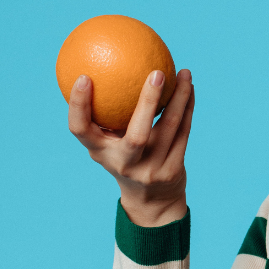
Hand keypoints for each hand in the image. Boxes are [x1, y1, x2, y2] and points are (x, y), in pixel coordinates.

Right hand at [68, 68, 194, 226]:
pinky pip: (184, 132)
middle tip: (157, 72)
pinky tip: (190, 89)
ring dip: (180, 98)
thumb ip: (105, 116)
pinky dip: (187, 108)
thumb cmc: (125, 158)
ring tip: (184, 73)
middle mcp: (124, 164)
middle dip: (148, 102)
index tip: (84, 77)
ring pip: (170, 128)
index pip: (80, 130)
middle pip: (137, 134)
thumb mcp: (109, 144)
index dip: (78, 105)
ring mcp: (151, 170)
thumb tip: (105, 67)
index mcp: (100, 153)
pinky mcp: (173, 169)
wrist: (152, 201)